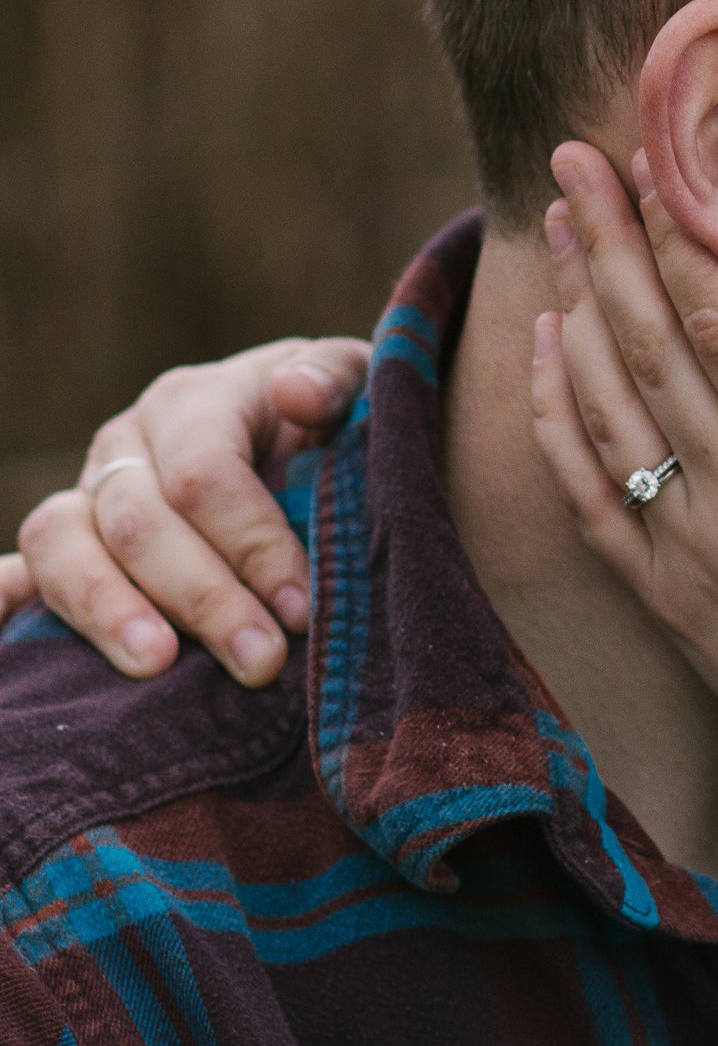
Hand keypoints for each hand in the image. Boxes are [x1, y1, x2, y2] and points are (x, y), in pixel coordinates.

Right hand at [2, 337, 371, 682]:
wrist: (302, 441)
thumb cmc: (333, 422)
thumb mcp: (354, 387)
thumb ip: (336, 380)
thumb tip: (294, 393)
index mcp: (194, 402)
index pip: (204, 476)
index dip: (251, 544)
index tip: (300, 610)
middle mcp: (126, 444)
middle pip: (140, 523)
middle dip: (204, 599)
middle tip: (261, 663)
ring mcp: (86, 493)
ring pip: (63, 546)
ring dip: (108, 611)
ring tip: (157, 664)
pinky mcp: (65, 543)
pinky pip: (24, 567)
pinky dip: (4, 599)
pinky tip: (16, 631)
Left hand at [535, 144, 717, 931]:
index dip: (681, 233)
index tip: (649, 154)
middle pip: (650, 348)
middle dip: (611, 241)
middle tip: (573, 153)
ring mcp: (695, 559)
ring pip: (609, 409)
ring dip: (577, 308)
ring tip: (561, 224)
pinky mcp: (677, 603)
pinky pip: (591, 495)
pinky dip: (558, 418)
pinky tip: (548, 361)